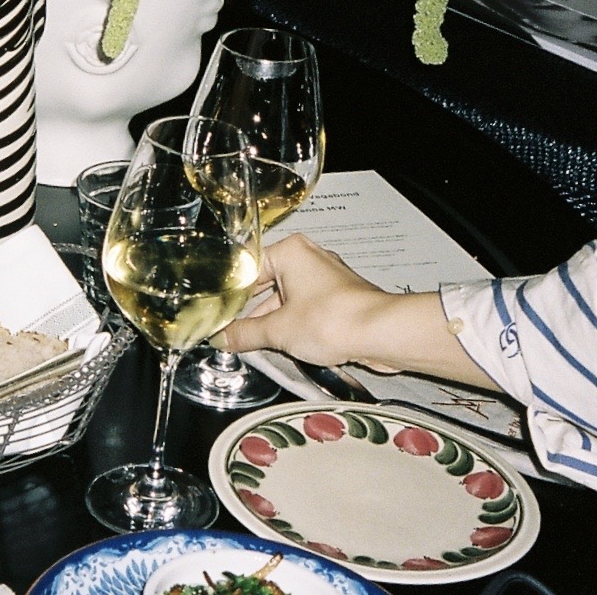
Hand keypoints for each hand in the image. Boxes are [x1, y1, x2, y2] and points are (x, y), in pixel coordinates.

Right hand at [215, 233, 497, 389]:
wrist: (382, 333)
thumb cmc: (331, 320)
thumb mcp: (279, 330)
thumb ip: (246, 334)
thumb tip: (221, 339)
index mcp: (290, 251)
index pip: (248, 269)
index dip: (230, 295)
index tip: (215, 315)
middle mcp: (307, 258)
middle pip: (266, 285)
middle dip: (250, 313)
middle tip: (228, 334)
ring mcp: (325, 278)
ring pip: (286, 300)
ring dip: (271, 323)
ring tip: (249, 346)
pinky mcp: (337, 299)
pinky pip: (304, 309)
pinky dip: (292, 326)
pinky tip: (278, 345)